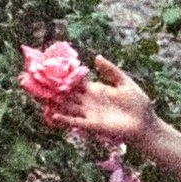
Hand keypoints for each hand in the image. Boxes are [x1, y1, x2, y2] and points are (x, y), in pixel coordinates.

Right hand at [40, 55, 155, 144]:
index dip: (63, 77)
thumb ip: (110, 71)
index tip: (49, 69)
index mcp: (95, 89)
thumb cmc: (138, 102)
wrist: (144, 123)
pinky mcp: (92, 125)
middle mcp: (88, 101)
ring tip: (39, 98)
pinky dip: (64, 118)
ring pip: (67, 107)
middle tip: (36, 83)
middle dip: (53, 89)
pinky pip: (75, 121)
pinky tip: (53, 115)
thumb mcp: (125, 82)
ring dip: (54, 104)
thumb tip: (96, 57)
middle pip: (66, 94)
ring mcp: (89, 113)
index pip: (75, 82)